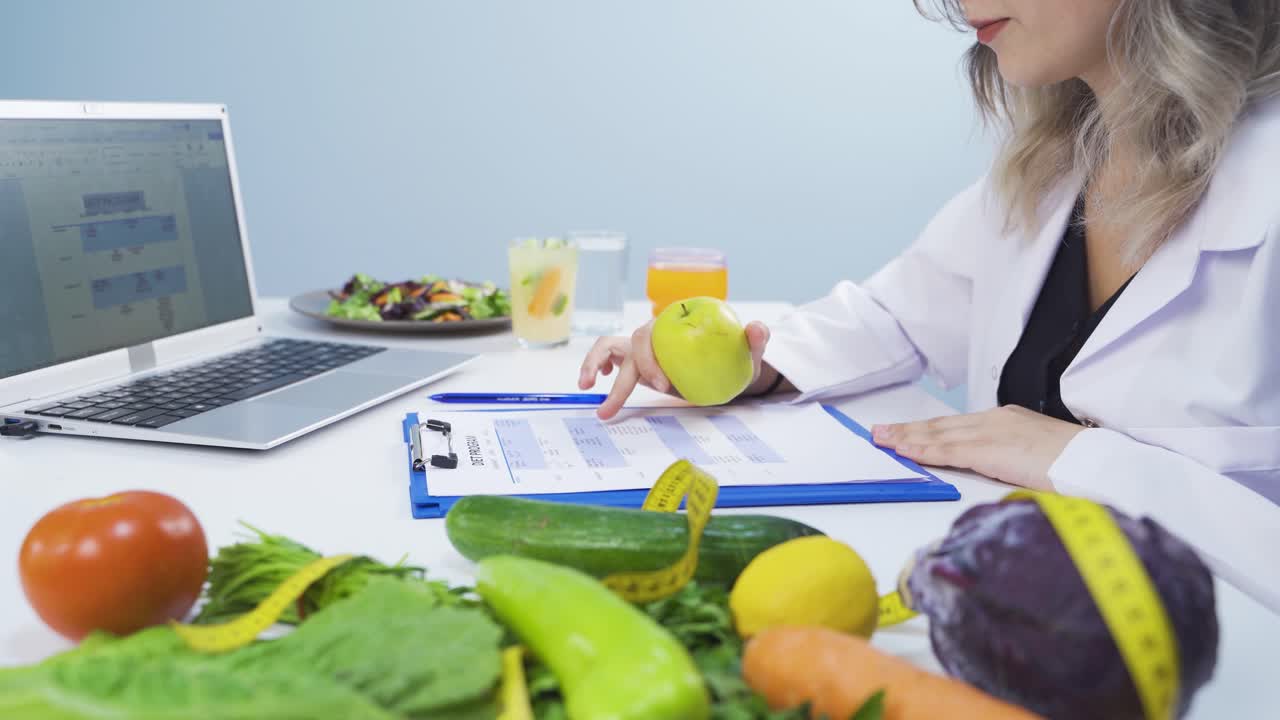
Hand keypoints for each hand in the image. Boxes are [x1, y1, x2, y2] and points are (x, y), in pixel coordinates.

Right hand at [579, 321, 771, 420]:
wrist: (729, 368)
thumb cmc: (737, 358)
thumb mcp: (751, 351)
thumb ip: (756, 339)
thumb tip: (757, 328)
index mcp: (677, 323)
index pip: (652, 334)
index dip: (650, 360)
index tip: (663, 386)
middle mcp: (656, 332)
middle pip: (630, 345)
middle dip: (624, 376)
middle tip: (617, 406)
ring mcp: (644, 346)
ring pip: (610, 346)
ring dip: (592, 363)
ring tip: (586, 387)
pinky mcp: (637, 361)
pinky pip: (610, 358)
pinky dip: (595, 366)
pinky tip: (594, 383)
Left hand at [870, 405, 1085, 490]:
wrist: (1097, 461)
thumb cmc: (1076, 464)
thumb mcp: (1036, 457)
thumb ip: (1010, 460)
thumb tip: (996, 470)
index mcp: (1006, 421)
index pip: (956, 426)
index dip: (927, 430)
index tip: (905, 432)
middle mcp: (995, 421)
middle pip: (941, 426)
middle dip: (908, 430)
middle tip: (880, 432)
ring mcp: (992, 433)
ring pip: (939, 436)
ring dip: (907, 438)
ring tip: (882, 440)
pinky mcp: (991, 450)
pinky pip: (949, 451)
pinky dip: (923, 450)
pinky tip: (905, 451)